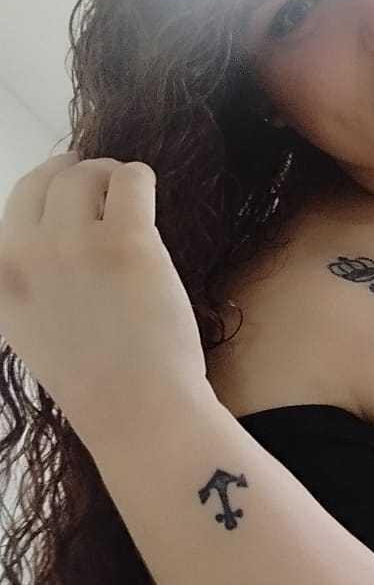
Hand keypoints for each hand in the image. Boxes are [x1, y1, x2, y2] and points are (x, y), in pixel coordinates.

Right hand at [0, 152, 207, 435]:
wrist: (138, 411)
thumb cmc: (98, 379)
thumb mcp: (32, 329)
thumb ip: (27, 282)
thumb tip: (45, 234)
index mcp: (0, 277)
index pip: (15, 203)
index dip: (47, 189)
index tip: (70, 190)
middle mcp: (25, 255)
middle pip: (48, 180)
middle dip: (78, 175)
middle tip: (105, 185)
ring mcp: (72, 244)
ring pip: (88, 173)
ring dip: (112, 176)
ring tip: (130, 198)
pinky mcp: (125, 241)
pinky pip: (132, 178)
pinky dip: (141, 179)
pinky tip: (149, 199)